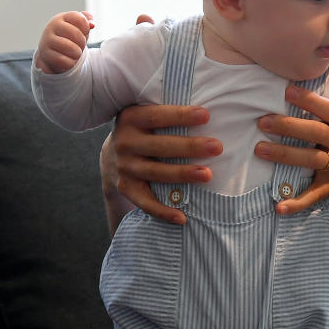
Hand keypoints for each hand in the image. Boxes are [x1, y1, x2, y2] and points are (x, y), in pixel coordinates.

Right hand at [35, 10, 94, 73]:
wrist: (50, 53)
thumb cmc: (67, 38)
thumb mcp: (76, 27)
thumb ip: (86, 22)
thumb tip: (92, 24)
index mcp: (61, 18)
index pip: (79, 19)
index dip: (86, 28)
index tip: (84, 32)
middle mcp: (52, 27)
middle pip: (76, 33)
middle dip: (82, 42)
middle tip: (80, 45)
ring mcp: (47, 41)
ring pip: (71, 48)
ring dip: (78, 53)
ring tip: (75, 53)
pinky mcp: (47, 55)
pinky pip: (65, 61)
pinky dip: (71, 63)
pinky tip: (69, 60)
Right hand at [105, 103, 221, 224]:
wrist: (112, 156)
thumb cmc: (145, 130)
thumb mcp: (147, 115)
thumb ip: (169, 112)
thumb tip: (210, 111)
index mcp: (131, 118)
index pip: (157, 116)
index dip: (181, 116)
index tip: (206, 115)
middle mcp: (124, 142)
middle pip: (160, 146)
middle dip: (190, 147)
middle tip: (217, 147)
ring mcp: (124, 167)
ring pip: (156, 173)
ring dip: (182, 175)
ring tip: (207, 175)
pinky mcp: (126, 188)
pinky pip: (145, 202)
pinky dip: (163, 211)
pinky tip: (182, 217)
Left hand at [253, 85, 328, 215]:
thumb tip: (296, 93)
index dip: (309, 100)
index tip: (287, 91)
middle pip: (315, 132)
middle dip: (288, 126)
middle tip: (262, 121)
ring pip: (310, 159)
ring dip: (284, 155)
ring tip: (260, 149)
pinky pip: (313, 195)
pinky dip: (296, 203)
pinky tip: (279, 206)